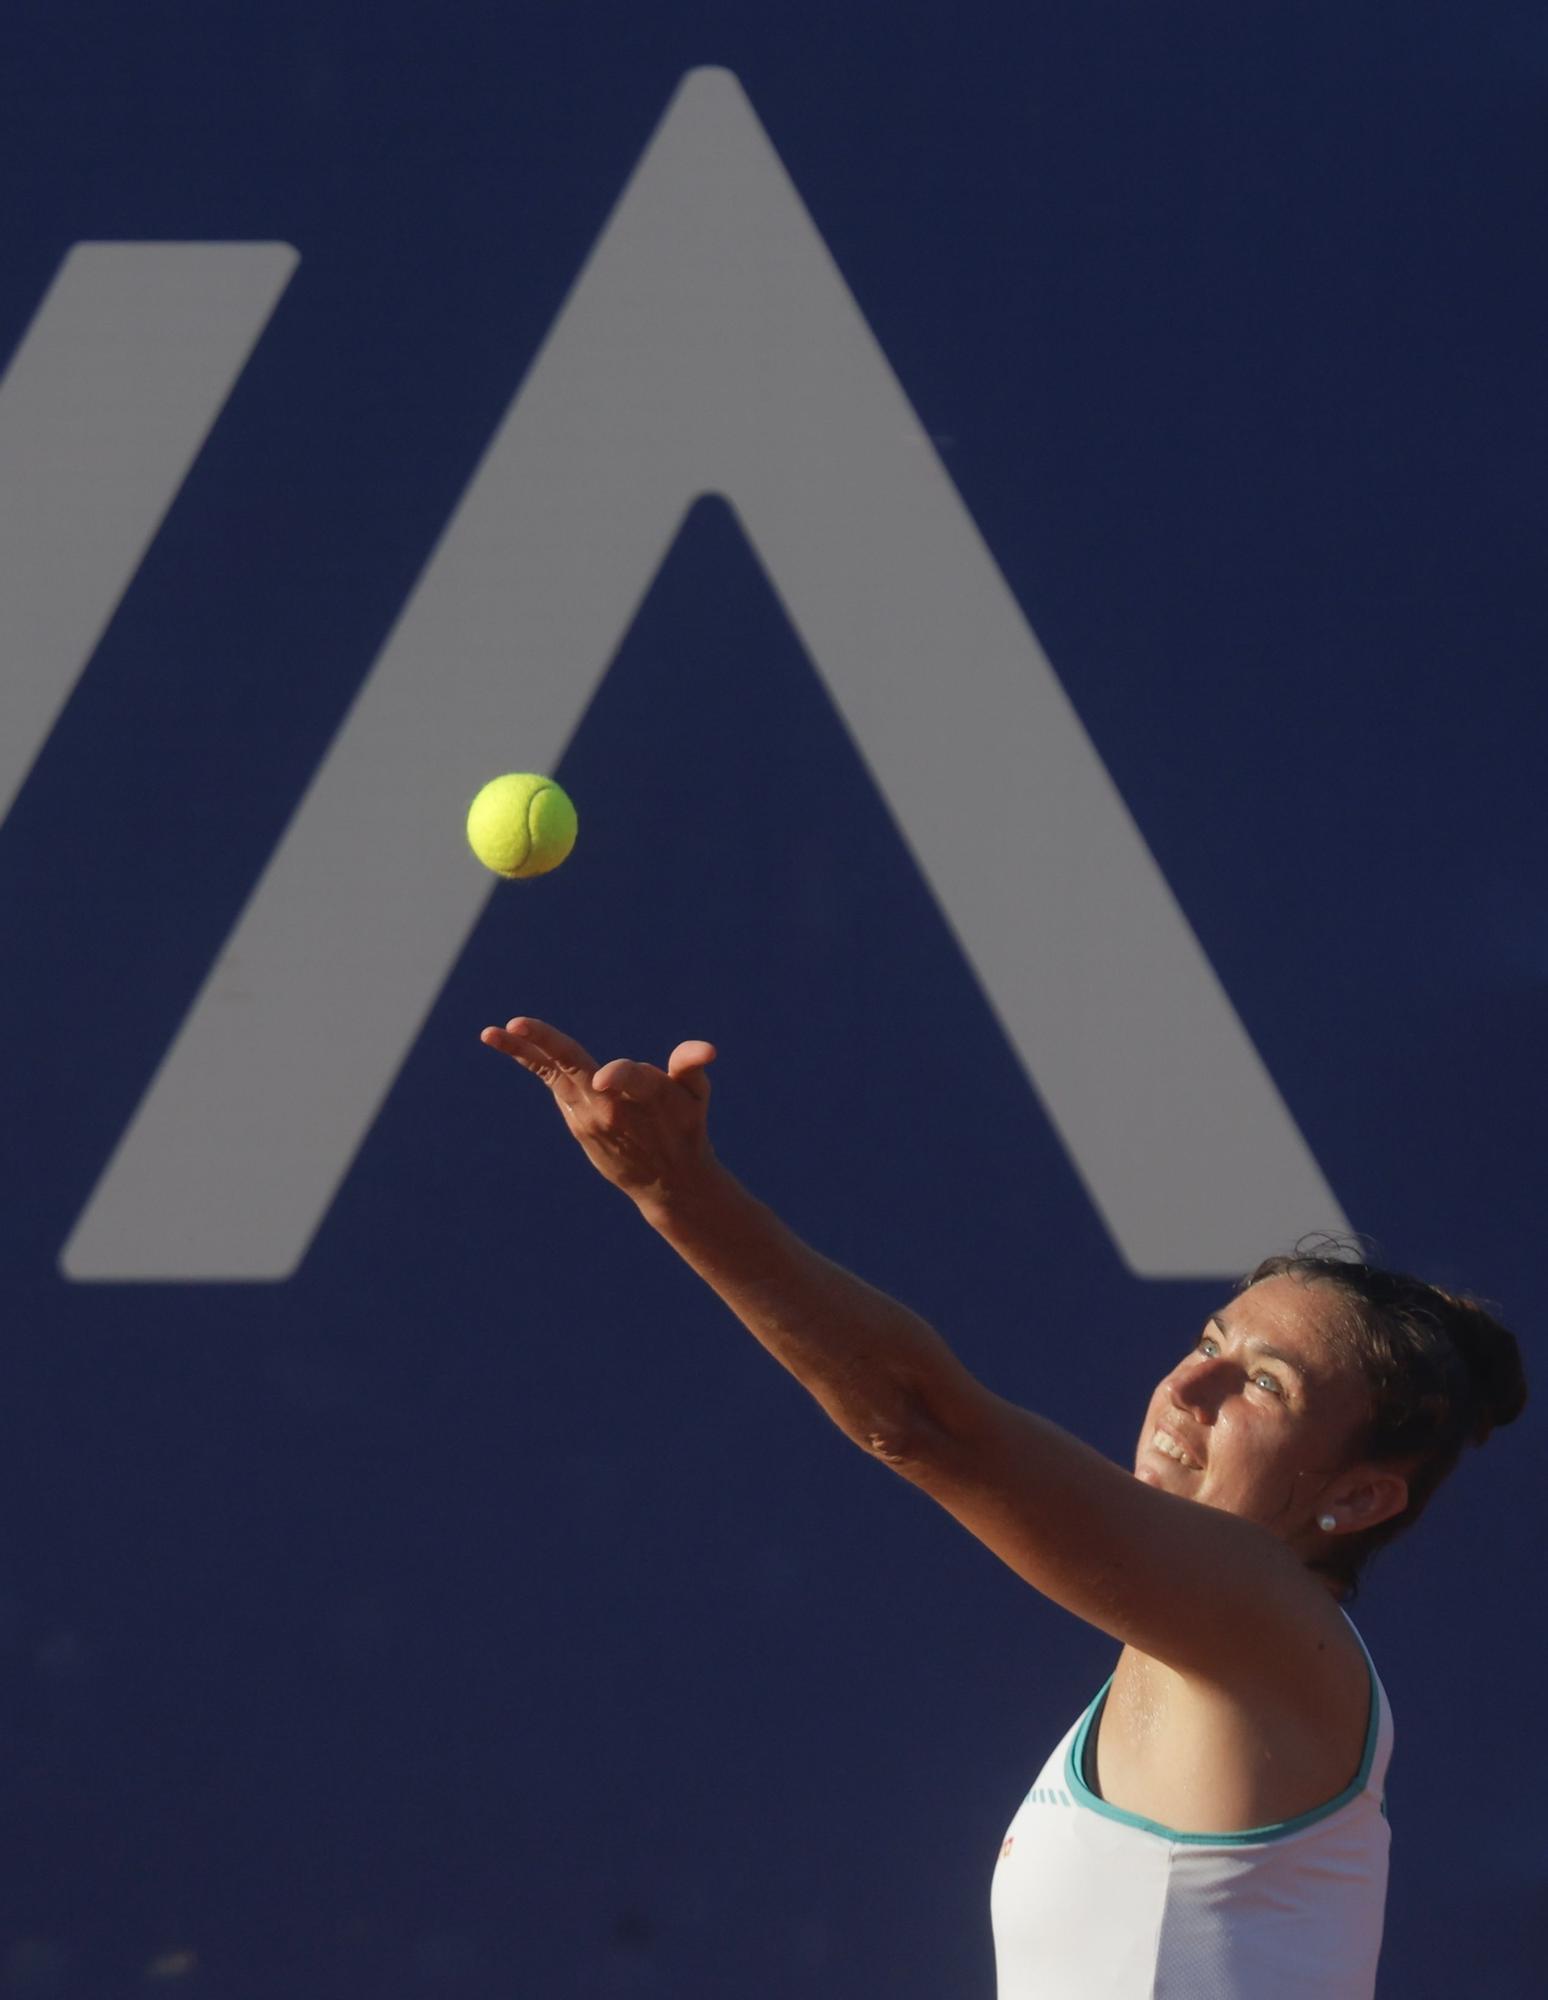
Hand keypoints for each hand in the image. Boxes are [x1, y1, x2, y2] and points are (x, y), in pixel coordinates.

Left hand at [480, 1015, 718, 1205]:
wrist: (665, 1181)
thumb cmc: (685, 1127)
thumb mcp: (696, 1097)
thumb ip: (691, 1066)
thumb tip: (706, 1050)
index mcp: (647, 1096)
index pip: (631, 1079)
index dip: (619, 1076)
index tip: (605, 1080)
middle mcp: (611, 1106)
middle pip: (574, 1066)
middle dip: (546, 1044)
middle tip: (517, 1024)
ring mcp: (588, 1113)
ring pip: (553, 1070)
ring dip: (522, 1048)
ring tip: (492, 1031)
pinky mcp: (574, 1116)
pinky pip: (549, 1078)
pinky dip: (527, 1058)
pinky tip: (502, 1039)